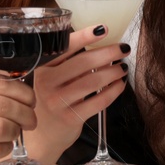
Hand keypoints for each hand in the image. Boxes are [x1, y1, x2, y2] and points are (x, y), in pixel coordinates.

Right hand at [0, 69, 35, 164]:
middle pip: (4, 105)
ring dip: (15, 131)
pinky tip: (2, 146)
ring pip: (2, 127)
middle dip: (25, 113)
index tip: (30, 100)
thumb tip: (15, 86)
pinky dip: (4, 148)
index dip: (22, 92)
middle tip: (30, 120)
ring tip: (16, 133)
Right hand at [23, 26, 128, 158]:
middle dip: (108, 53)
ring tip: (123, 67)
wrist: (41, 136)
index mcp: (42, 68)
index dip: (84, 36)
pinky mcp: (71, 118)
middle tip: (123, 48)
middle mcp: (47, 83)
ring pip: (93, 81)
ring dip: (113, 72)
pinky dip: (113, 91)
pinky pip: (98, 101)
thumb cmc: (51, 100)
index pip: (64, 47)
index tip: (102, 28)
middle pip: (83, 63)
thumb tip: (100, 44)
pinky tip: (120, 85)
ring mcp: (58, 102)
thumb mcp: (51, 79)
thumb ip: (68, 63)